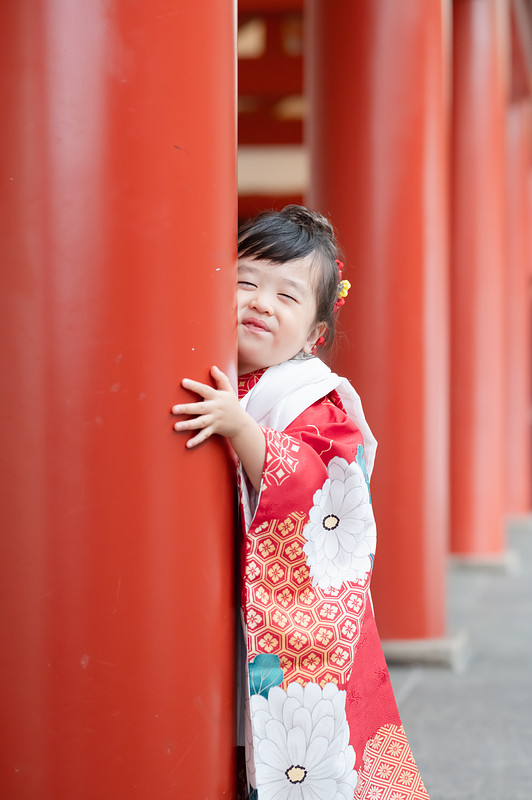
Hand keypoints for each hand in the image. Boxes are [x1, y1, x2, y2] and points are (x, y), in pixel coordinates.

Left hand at [171, 365, 265, 489]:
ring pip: (200, 423)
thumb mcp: (229, 390)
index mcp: (216, 397)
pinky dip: (196, 440)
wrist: (242, 424)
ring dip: (188, 425)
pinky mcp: (214, 430)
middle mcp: (214, 409)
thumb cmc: (232, 405)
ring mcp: (214, 420)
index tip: (183, 382)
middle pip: (199, 408)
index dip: (194, 386)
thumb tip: (213, 367)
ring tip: (175, 427)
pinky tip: (187, 444)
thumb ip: (221, 379)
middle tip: (173, 409)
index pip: (204, 390)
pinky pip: (204, 436)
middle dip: (186, 409)